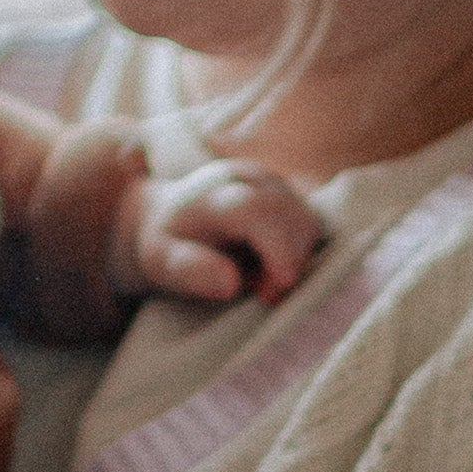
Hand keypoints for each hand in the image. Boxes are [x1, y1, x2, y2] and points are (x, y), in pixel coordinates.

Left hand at [119, 160, 320, 306]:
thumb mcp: (161, 262)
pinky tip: (273, 263)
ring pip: (308, 222)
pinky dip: (300, 251)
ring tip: (262, 276)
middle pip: (290, 217)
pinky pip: (311, 225)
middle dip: (288, 262)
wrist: (170, 216)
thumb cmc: (168, 245)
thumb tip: (230, 284)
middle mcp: (247, 178)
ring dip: (296, 258)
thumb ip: (190, 270)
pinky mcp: (287, 192)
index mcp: (212, 194)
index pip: (256, 211)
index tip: (277, 290)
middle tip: (262, 293)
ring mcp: (271, 181)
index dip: (277, 250)